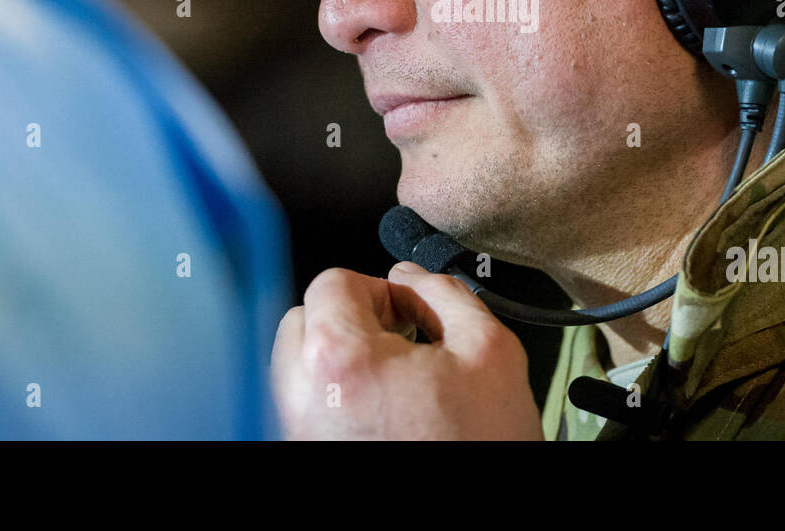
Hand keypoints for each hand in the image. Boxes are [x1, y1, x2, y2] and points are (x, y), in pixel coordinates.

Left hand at [270, 261, 543, 439]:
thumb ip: (446, 293)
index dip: (379, 289)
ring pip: (295, 364)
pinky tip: (376, 410)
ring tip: (388, 379)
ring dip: (335, 356)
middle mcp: (302, 397)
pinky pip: (301, 405)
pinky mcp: (304, 451)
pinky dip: (330, 395)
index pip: (332, 282)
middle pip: (303, 319)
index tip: (406, 312)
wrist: (480, 514)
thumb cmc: (480, 445)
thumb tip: (412, 277)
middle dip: (349, 319)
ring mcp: (297, 432)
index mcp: (340, 358)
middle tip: (396, 341)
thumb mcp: (489, 349)